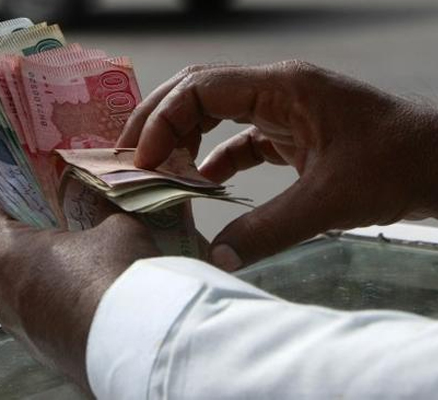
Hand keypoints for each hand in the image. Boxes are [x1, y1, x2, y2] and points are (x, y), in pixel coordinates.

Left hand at [0, 195, 160, 390]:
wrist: (141, 348)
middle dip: (36, 233)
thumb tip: (105, 205)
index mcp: (8, 255)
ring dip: (49, 272)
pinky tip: (93, 296)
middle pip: (8, 251)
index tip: (31, 187)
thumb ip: (103, 211)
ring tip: (86, 261)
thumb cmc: (119, 279)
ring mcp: (20, 330)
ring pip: (25, 287)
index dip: (8, 193)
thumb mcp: (118, 227)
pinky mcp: (42, 352)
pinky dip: (60, 302)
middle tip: (68, 219)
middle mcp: (2, 296)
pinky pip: (43, 317)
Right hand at [118, 60, 437, 269]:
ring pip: (215, 112)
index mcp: (281, 87)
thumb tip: (215, 259)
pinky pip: (239, 139)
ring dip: (183, 138)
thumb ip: (267, 230)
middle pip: (198, 91)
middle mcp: (276, 89)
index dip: (163, 121)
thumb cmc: (399, 166)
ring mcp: (284, 109)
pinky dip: (214, 158)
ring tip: (157, 170)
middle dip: (159, 121)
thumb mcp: (328, 201)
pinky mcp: (292, 132)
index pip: (201, 88)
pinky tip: (201, 184)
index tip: (143, 161)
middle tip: (130, 158)